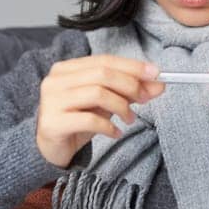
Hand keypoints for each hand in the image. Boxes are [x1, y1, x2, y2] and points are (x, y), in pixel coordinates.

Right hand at [35, 55, 165, 167]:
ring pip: (97, 93)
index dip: (132, 66)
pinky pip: (89, 120)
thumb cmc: (77, 121)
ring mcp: (52, 101)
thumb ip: (129, 91)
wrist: (50, 149)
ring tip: (130, 119)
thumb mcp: (105, 103)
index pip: (104, 60)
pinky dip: (108, 126)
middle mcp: (56, 80)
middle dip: (130, 85)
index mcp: (66, 68)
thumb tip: (159, 84)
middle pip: (102, 74)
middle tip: (145, 98)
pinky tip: (115, 132)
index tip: (155, 73)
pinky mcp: (53, 123)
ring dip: (121, 106)